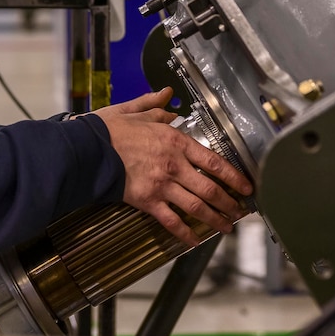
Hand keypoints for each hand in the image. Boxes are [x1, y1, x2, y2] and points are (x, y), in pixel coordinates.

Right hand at [94, 88, 252, 246]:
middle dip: (229, 203)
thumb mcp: (133, 110)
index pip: (214, 161)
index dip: (234, 176)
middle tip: (239, 212)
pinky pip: (171, 221)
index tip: (246, 186)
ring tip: (226, 228)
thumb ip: (154, 104)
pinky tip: (194, 240)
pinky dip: (185, 233)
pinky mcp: (147, 201)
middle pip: (210, 189)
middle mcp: (173, 164)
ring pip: (196, 207)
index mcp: (174, 140)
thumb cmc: (108, 129)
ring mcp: (162, 185)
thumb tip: (167, 95)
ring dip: (215, 219)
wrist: (88, 148)